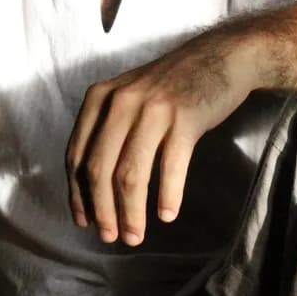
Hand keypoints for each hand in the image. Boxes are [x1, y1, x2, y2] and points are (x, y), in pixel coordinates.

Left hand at [66, 25, 263, 242]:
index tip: (84, 221)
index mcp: (99, 98)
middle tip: (110, 237)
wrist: (220, 58)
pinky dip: (168, 195)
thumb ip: (106, 131)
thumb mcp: (127, 97)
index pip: (76, 155)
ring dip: (131, 212)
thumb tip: (91, 189)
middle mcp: (121, 102)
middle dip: (102, 210)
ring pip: (131, 173)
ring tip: (134, 236)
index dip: (78, 194)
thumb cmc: (171, 86)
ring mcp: (153, 109)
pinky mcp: (185, 118)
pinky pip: (171, 166)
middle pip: (99, 169)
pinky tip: (167, 215)